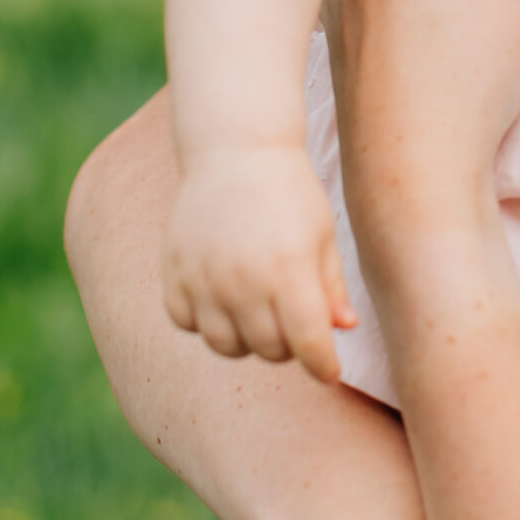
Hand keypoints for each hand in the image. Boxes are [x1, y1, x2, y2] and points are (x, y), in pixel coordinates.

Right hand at [162, 142, 355, 378]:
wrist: (235, 149)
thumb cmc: (290, 191)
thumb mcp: (321, 233)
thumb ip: (331, 286)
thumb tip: (344, 329)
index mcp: (289, 269)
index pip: (308, 343)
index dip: (324, 365)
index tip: (330, 371)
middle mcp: (243, 280)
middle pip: (269, 350)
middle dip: (289, 346)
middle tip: (295, 323)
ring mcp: (204, 278)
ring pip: (226, 346)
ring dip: (248, 340)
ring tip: (260, 312)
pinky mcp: (175, 273)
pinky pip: (186, 324)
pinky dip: (206, 322)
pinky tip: (223, 298)